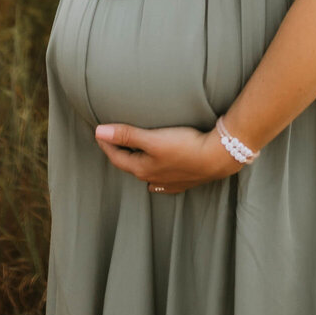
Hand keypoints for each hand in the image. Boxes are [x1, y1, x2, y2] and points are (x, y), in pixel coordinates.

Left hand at [94, 123, 234, 192]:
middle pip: (131, 165)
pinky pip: (162, 180)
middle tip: (113, 140)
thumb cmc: (184, 146)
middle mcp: (153, 178)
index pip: (117, 157)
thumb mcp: (153, 139)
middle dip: (121, 153)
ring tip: (135, 153)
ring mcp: (169, 182)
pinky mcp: (183, 181)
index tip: (99, 132)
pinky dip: (156, 174)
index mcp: (142, 169)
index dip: (106, 144)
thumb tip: (99, 132)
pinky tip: (158, 175)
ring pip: (146, 173)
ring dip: (138, 162)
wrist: (216, 158)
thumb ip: (127, 135)